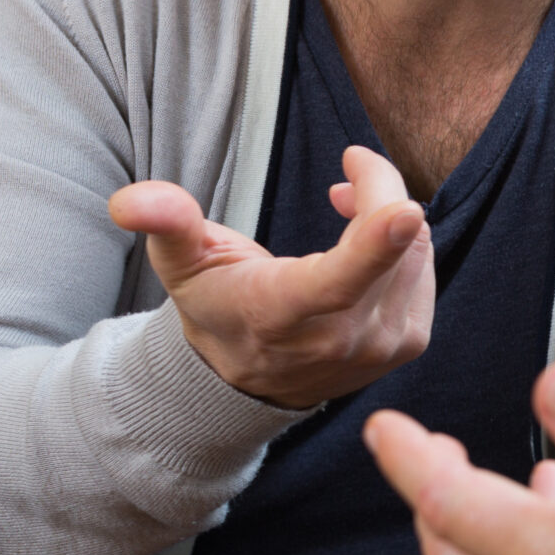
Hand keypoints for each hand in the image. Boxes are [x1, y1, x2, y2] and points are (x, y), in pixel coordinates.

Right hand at [108, 144, 433, 407]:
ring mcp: (383, 346)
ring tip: (345, 203)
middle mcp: (343, 339)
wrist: (251, 378)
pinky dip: (404, 240)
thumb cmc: (217, 306)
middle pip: (392, 242)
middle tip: (343, 175)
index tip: (406, 207)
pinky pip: (424, 266)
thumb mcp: (182, 265)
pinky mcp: (410, 341)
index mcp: (287, 313)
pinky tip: (370, 238)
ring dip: (389, 213)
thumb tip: (130, 200)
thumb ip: (167, 226)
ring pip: (415, 247)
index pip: (339, 279)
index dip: (377, 240)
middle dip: (376, 188)